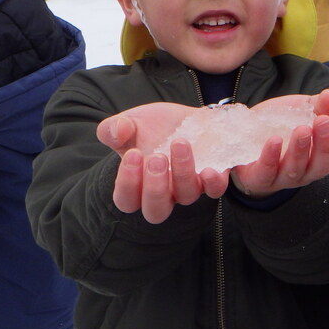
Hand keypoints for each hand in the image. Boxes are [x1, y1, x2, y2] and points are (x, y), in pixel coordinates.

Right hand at [97, 102, 229, 223]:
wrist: (181, 117)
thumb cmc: (150, 127)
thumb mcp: (128, 123)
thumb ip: (112, 129)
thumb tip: (116, 132)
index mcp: (137, 186)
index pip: (127, 200)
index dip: (128, 183)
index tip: (134, 154)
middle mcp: (163, 194)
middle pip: (156, 211)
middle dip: (155, 188)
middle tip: (157, 157)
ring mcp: (188, 188)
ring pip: (186, 196)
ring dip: (183, 173)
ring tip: (179, 143)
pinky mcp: (210, 178)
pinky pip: (215, 190)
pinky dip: (214, 183)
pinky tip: (210, 169)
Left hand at [231, 89, 328, 197]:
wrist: (245, 137)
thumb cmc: (282, 125)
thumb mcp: (303, 110)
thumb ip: (321, 104)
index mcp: (322, 154)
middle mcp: (307, 170)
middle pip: (323, 165)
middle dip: (325, 144)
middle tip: (323, 121)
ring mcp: (284, 177)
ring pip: (297, 169)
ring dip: (301, 150)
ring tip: (302, 129)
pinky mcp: (260, 178)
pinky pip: (267, 172)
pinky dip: (271, 157)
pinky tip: (274, 140)